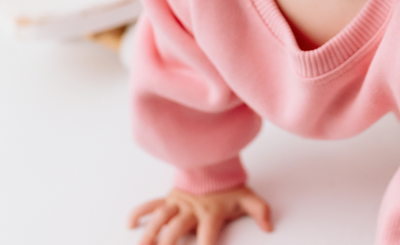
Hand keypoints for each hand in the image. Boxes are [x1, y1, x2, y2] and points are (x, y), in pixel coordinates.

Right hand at [128, 185, 272, 244]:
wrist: (214, 163)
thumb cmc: (228, 187)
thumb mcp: (248, 198)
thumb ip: (260, 211)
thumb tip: (269, 227)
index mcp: (211, 213)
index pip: (208, 238)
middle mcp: (191, 210)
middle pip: (176, 230)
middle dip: (168, 244)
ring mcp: (177, 203)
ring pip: (160, 218)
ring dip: (150, 233)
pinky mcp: (168, 199)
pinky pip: (150, 204)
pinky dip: (138, 213)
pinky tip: (130, 224)